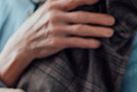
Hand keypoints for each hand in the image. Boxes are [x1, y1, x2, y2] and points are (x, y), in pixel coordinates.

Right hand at [0, 0, 115, 86]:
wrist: (23, 43)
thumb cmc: (39, 24)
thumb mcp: (47, 9)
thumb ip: (61, 4)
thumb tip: (79, 0)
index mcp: (54, 4)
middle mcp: (56, 15)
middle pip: (82, 15)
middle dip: (100, 18)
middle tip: (113, 20)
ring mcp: (57, 29)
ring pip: (82, 29)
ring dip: (98, 31)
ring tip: (110, 32)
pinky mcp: (57, 42)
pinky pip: (76, 42)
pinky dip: (88, 43)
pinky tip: (98, 44)